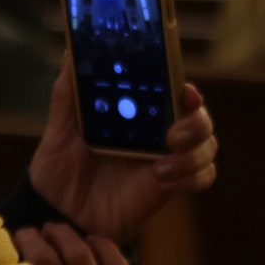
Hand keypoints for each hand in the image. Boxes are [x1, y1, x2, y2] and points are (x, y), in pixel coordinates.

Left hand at [28, 58, 216, 245]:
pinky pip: (201, 178)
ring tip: (162, 167)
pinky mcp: (167, 188)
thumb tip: (70, 50)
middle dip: (198, 123)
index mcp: (136, 114)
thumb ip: (68, 91)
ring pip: (207, 148)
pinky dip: (190, 177)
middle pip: (200, 119)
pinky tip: (162, 180)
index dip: (189, 89)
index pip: (176, 92)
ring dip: (194, 155)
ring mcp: (165, 161)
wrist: (56, 213)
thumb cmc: (58, 168)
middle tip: (173, 136)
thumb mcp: (59, 128)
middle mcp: (157, 134)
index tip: (186, 91)